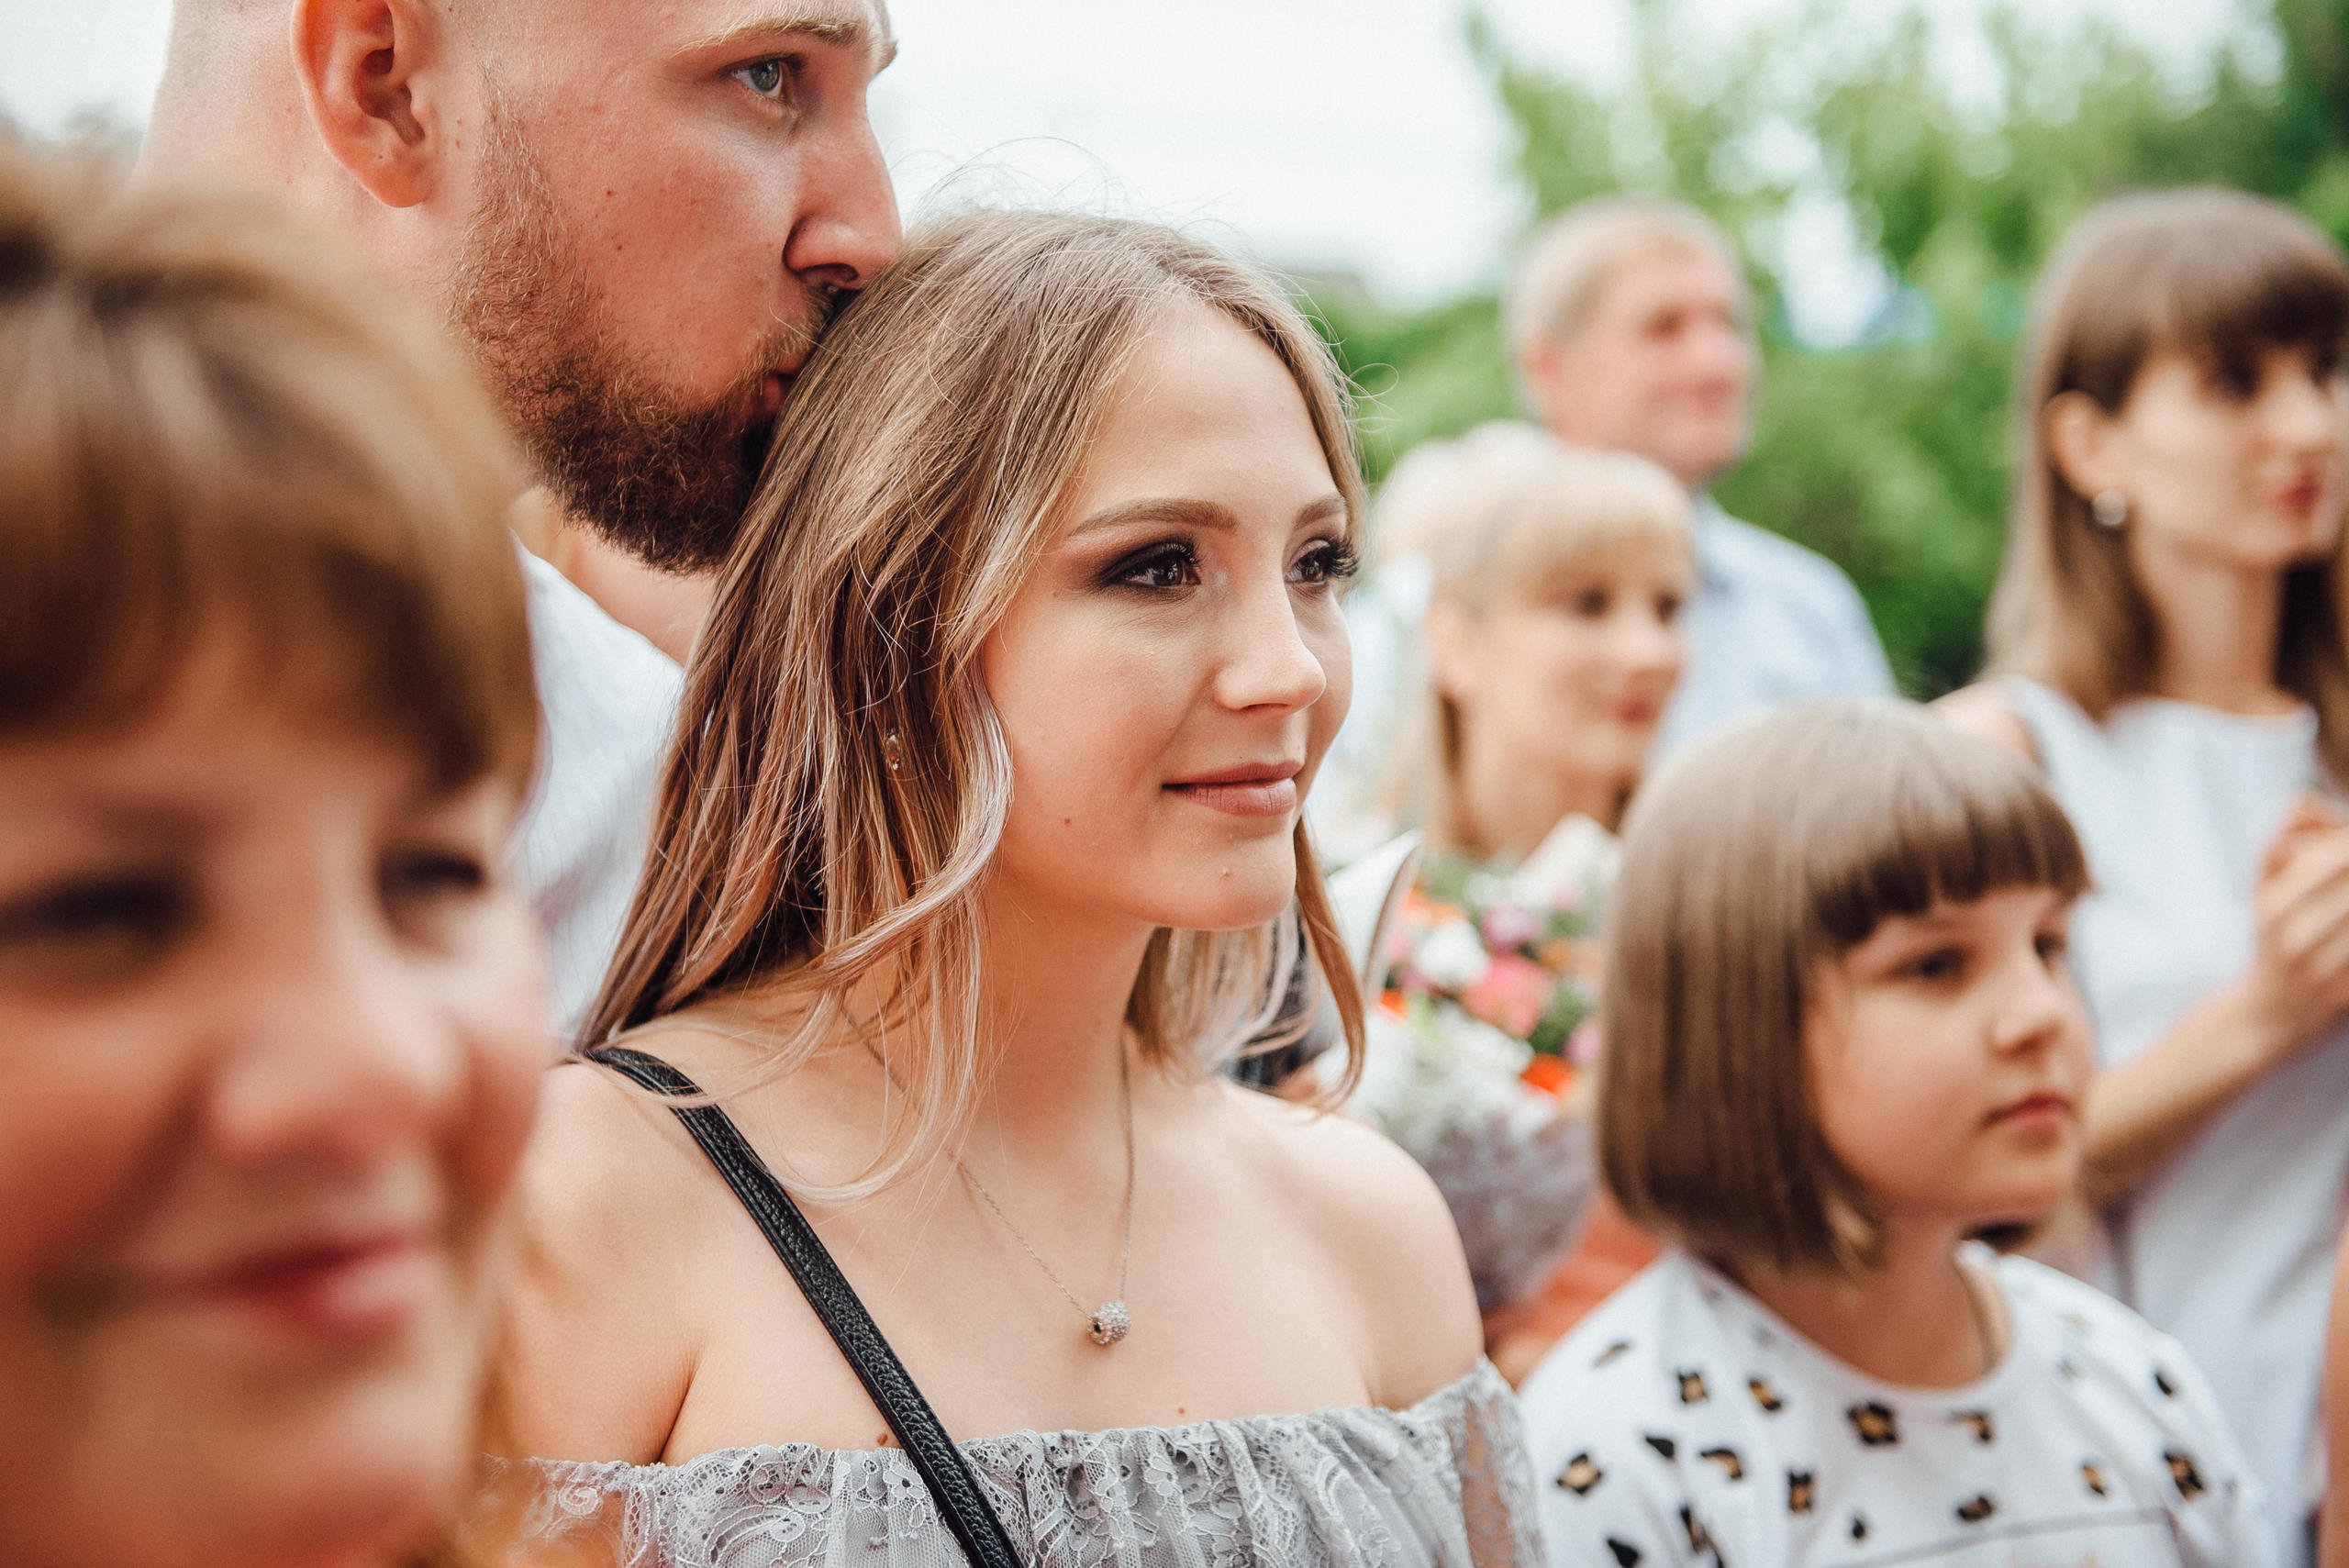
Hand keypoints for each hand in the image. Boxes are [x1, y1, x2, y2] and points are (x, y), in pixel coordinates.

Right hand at [2239, 795, 2348, 1060]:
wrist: (2267, 1015)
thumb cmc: (2271, 941)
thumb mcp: (2264, 889)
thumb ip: (2284, 841)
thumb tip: (2306, 798)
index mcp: (2273, 905)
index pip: (2329, 857)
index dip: (2344, 844)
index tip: (2348, 842)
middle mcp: (2295, 936)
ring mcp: (2321, 970)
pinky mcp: (2343, 996)